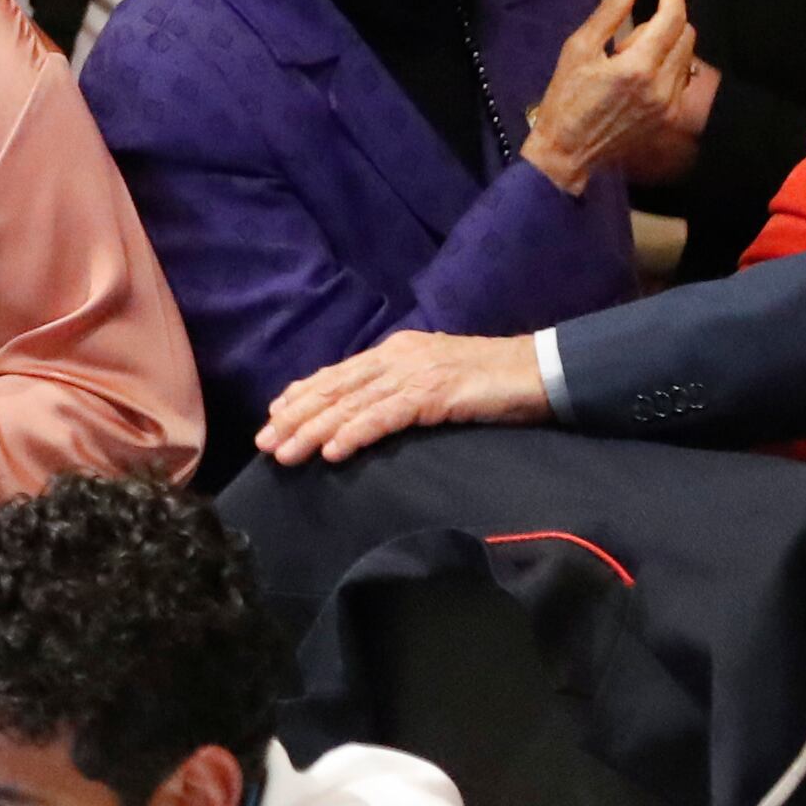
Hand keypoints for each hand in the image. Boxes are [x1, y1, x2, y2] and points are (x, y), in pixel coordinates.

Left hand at [255, 329, 548, 465]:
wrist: (541, 373)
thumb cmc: (492, 384)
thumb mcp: (436, 384)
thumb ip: (401, 393)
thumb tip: (368, 416)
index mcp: (396, 352)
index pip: (338, 374)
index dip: (302, 395)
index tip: (273, 418)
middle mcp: (398, 357)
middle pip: (334, 389)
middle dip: (295, 417)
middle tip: (264, 444)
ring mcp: (415, 372)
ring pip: (351, 404)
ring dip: (313, 431)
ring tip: (285, 454)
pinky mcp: (434, 392)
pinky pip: (385, 416)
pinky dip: (355, 433)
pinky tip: (333, 452)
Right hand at [522, 0, 697, 194]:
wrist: (567, 151)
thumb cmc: (565, 97)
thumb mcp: (579, 47)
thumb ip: (611, 10)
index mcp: (638, 67)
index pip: (672, 16)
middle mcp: (662, 86)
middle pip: (686, 32)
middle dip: (664, 18)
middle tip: (628, 32)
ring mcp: (670, 104)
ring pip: (687, 54)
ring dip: (667, 42)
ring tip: (630, 58)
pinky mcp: (670, 116)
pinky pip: (682, 76)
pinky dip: (669, 64)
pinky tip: (640, 74)